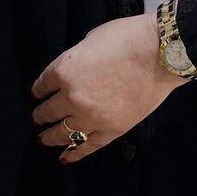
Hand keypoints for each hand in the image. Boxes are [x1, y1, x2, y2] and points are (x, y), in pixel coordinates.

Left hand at [31, 13, 189, 165]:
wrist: (159, 54)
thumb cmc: (128, 38)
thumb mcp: (92, 39)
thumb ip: (78, 58)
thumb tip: (78, 67)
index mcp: (64, 70)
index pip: (43, 85)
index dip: (39, 91)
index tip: (37, 95)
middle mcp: (72, 97)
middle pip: (49, 110)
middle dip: (40, 115)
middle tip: (36, 118)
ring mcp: (91, 117)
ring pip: (63, 133)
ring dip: (50, 137)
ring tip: (43, 138)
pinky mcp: (111, 130)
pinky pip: (87, 146)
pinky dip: (75, 154)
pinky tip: (64, 157)